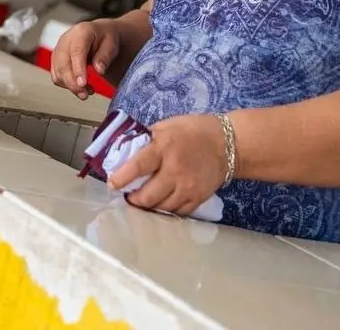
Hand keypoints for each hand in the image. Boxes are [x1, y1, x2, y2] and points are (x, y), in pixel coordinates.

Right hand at [50, 19, 118, 98]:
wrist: (98, 34)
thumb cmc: (105, 38)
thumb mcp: (112, 44)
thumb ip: (105, 56)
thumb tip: (99, 70)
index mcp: (81, 32)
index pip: (76, 51)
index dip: (78, 69)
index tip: (83, 84)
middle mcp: (66, 40)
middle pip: (63, 63)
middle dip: (72, 83)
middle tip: (85, 95)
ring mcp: (59, 49)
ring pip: (58, 72)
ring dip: (70, 86)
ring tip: (87, 92)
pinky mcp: (56, 60)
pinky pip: (57, 76)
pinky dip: (67, 85)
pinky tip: (81, 88)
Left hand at [109, 114, 227, 216]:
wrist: (228, 144)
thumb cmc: (193, 131)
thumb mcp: (166, 126)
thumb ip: (147, 139)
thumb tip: (125, 150)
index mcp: (164, 148)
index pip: (138, 166)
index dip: (122, 178)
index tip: (112, 184)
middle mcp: (175, 170)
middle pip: (147, 196)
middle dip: (133, 199)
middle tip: (129, 195)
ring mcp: (188, 187)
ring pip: (161, 208)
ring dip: (148, 207)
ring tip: (143, 200)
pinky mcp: (198, 198)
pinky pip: (176, 213)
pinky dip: (165, 210)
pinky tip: (161, 204)